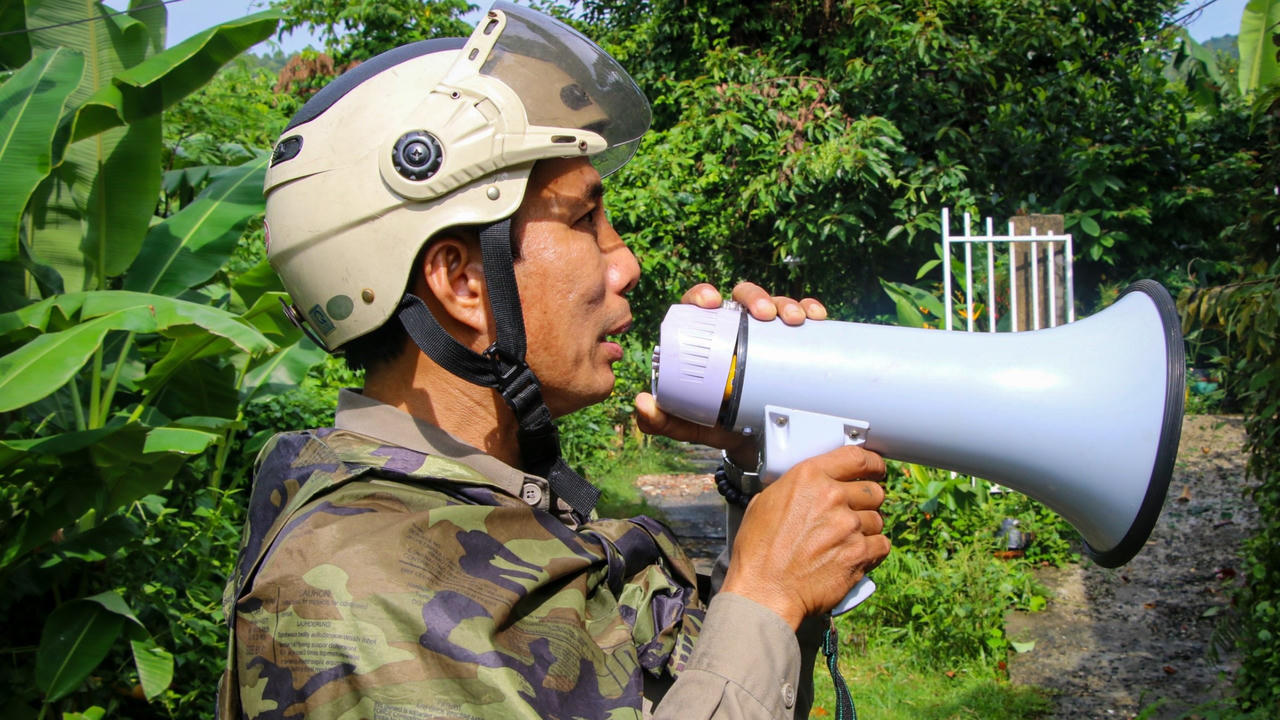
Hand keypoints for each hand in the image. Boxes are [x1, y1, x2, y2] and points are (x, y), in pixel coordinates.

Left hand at [634, 282, 826, 460]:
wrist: (756, 444)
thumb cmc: (717, 424)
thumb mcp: (689, 424)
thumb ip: (661, 420)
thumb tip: (642, 402)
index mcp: (707, 337)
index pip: (700, 305)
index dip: (702, 294)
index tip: (710, 302)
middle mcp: (737, 329)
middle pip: (743, 297)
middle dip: (755, 297)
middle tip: (763, 315)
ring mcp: (767, 334)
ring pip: (776, 304)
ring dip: (786, 303)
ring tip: (795, 320)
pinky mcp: (794, 344)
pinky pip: (803, 320)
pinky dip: (810, 310)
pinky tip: (816, 316)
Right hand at [720, 445, 889, 628]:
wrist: (765, 591)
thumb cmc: (758, 551)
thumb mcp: (764, 503)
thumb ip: (792, 489)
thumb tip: (806, 488)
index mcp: (808, 477)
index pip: (857, 457)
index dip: (873, 464)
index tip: (876, 469)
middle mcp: (832, 496)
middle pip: (874, 490)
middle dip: (868, 501)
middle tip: (856, 512)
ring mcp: (848, 525)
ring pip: (878, 519)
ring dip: (867, 528)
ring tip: (847, 540)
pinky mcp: (859, 553)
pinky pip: (882, 545)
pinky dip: (872, 551)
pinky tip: (855, 555)